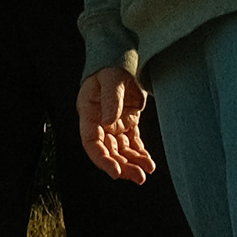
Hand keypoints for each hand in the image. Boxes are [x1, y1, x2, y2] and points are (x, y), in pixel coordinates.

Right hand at [76, 66, 154, 184]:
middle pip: (108, 151)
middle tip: (138, 177)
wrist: (121, 59)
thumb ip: (111, 99)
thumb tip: (109, 122)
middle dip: (122, 166)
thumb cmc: (111, 66)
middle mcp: (99, 123)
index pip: (92, 143)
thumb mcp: (111, 79)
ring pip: (121, 150)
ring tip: (146, 172)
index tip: (115, 172)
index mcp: (89, 113)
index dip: (102, 159)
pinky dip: (140, 153)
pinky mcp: (127, 123)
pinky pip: (132, 142)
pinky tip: (148, 163)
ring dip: (133, 163)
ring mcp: (114, 124)